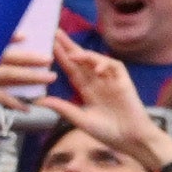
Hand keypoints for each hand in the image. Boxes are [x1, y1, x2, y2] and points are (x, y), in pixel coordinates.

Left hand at [55, 38, 171, 170]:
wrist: (130, 139)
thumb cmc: (108, 132)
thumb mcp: (81, 120)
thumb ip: (63, 108)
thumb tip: (40, 100)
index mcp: (88, 91)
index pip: (72, 70)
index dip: (61, 58)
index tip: (49, 45)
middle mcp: (98, 83)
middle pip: (81, 61)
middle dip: (69, 46)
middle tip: (56, 32)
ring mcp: (111, 81)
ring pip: (96, 60)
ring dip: (85, 55)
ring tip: (72, 53)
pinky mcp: (124, 82)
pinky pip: (114, 66)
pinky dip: (105, 64)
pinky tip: (95, 68)